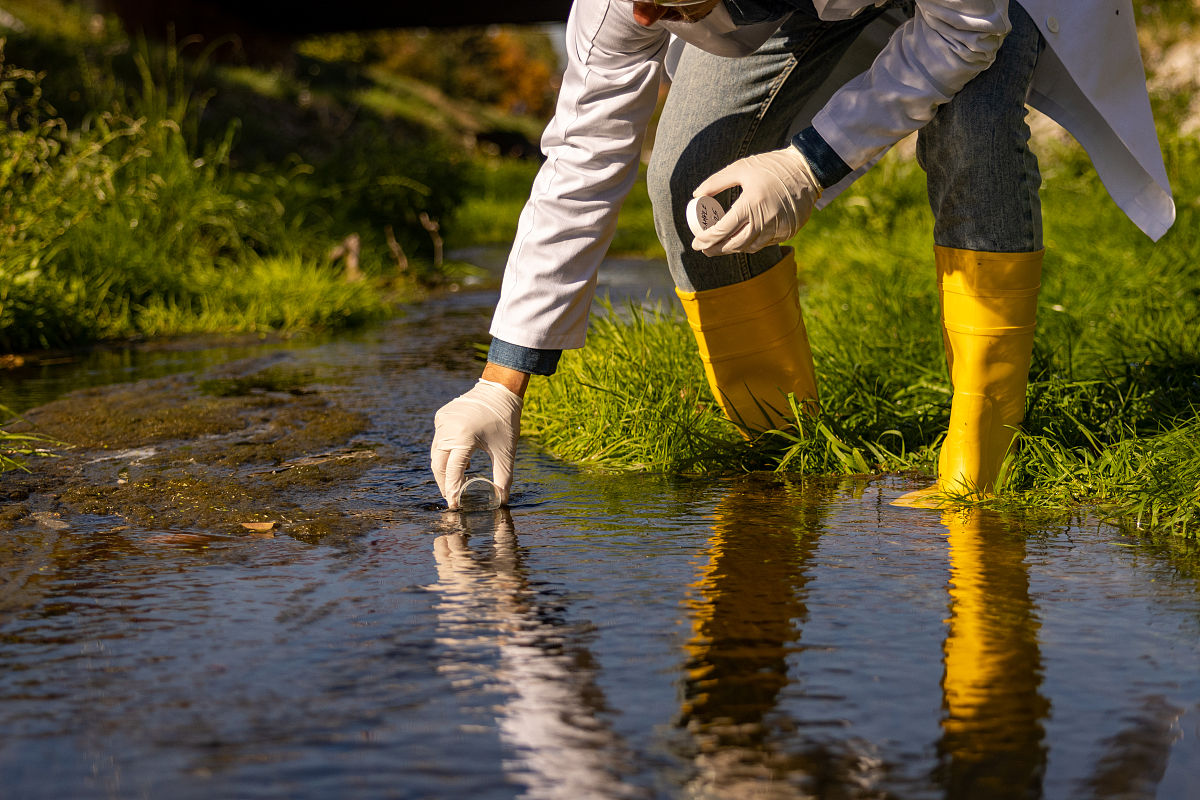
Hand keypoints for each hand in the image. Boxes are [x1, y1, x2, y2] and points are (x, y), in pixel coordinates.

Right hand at [431, 379, 522, 508]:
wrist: (498, 390)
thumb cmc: (505, 421)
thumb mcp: (506, 451)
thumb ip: (503, 477)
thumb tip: (503, 500)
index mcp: (464, 438)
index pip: (453, 471)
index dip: (452, 490)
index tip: (454, 505)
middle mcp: (448, 429)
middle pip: (439, 465)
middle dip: (444, 483)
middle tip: (452, 498)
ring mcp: (442, 421)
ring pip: (436, 453)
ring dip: (444, 469)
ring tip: (454, 483)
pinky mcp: (441, 416)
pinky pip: (439, 440)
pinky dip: (445, 453)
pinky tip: (458, 461)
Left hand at [691, 146, 821, 255]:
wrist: (807, 169)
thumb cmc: (771, 166)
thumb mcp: (740, 168)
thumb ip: (716, 182)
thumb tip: (696, 195)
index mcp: (750, 204)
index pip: (722, 230)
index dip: (706, 240)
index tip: (696, 242)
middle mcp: (765, 220)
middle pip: (734, 244)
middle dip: (716, 250)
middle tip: (704, 249)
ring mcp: (778, 228)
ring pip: (750, 247)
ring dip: (733, 249)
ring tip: (721, 246)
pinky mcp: (788, 231)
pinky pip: (765, 243)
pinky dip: (751, 244)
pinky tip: (743, 241)